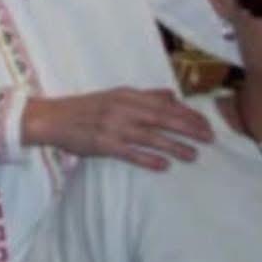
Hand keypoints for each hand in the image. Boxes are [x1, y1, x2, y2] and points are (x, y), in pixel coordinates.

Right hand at [23, 87, 213, 170]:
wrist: (52, 118)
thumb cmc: (86, 108)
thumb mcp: (116, 96)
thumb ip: (145, 96)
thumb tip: (172, 96)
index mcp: (125, 95)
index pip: (163, 103)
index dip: (187, 113)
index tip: (207, 122)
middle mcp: (121, 108)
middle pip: (161, 118)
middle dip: (188, 128)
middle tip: (209, 138)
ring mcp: (112, 126)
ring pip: (149, 136)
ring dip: (173, 145)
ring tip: (193, 155)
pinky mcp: (103, 144)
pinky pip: (130, 153)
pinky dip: (147, 159)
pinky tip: (164, 166)